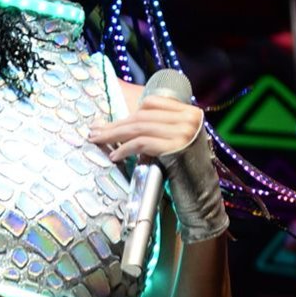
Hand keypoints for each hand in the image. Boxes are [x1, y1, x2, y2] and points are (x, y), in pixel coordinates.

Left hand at [87, 95, 203, 163]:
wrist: (201, 193)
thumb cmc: (185, 170)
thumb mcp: (177, 142)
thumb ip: (161, 128)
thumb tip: (125, 124)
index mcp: (189, 112)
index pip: (152, 103)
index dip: (129, 112)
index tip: (111, 122)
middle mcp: (188, 119)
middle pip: (141, 116)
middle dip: (115, 125)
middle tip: (94, 131)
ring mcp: (183, 133)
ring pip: (138, 128)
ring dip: (114, 135)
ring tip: (98, 141)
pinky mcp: (174, 148)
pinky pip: (142, 143)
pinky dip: (125, 149)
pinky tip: (115, 155)